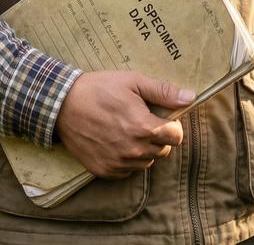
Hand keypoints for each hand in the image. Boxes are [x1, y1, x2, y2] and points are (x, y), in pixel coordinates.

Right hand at [56, 70, 194, 178]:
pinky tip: (115, 140)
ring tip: (127, 128)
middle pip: (163, 150)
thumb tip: (190, 97)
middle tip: (141, 119)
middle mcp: (134, 150)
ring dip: (143, 148)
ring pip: (146, 161)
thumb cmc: (100, 88)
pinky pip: (128, 170)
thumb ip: (163, 92)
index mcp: (144, 128)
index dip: (172, 124)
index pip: (176, 136)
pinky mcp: (105, 171)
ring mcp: (119, 163)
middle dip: (158, 136)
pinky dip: (127, 158)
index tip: (160, 116)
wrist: (63, 104)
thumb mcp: (133, 81)